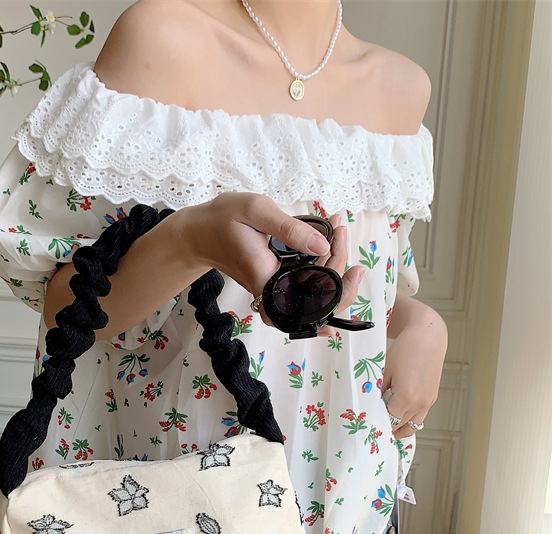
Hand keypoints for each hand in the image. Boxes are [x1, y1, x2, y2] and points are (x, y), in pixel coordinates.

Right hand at [183, 195, 360, 329]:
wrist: (198, 233)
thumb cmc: (222, 220)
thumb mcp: (256, 211)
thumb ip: (290, 228)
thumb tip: (322, 244)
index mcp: (267, 279)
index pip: (310, 304)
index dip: (338, 294)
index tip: (354, 270)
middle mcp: (271, 290)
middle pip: (317, 298)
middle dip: (339, 268)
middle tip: (341, 231)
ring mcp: (273, 286)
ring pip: (312, 288)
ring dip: (331, 262)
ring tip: (338, 229)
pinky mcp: (274, 279)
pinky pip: (302, 279)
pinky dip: (319, 262)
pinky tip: (327, 240)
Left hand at [382, 296, 446, 437]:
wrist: (428, 337)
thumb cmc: (405, 351)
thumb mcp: (384, 371)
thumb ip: (377, 393)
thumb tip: (370, 407)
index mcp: (406, 397)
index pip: (389, 421)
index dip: (377, 425)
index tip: (366, 427)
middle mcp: (420, 403)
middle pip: (400, 426)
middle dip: (386, 428)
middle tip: (372, 428)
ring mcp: (428, 402)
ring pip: (412, 426)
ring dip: (399, 429)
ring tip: (385, 429)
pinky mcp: (432, 398)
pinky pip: (419, 417)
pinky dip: (408, 420)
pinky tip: (397, 417)